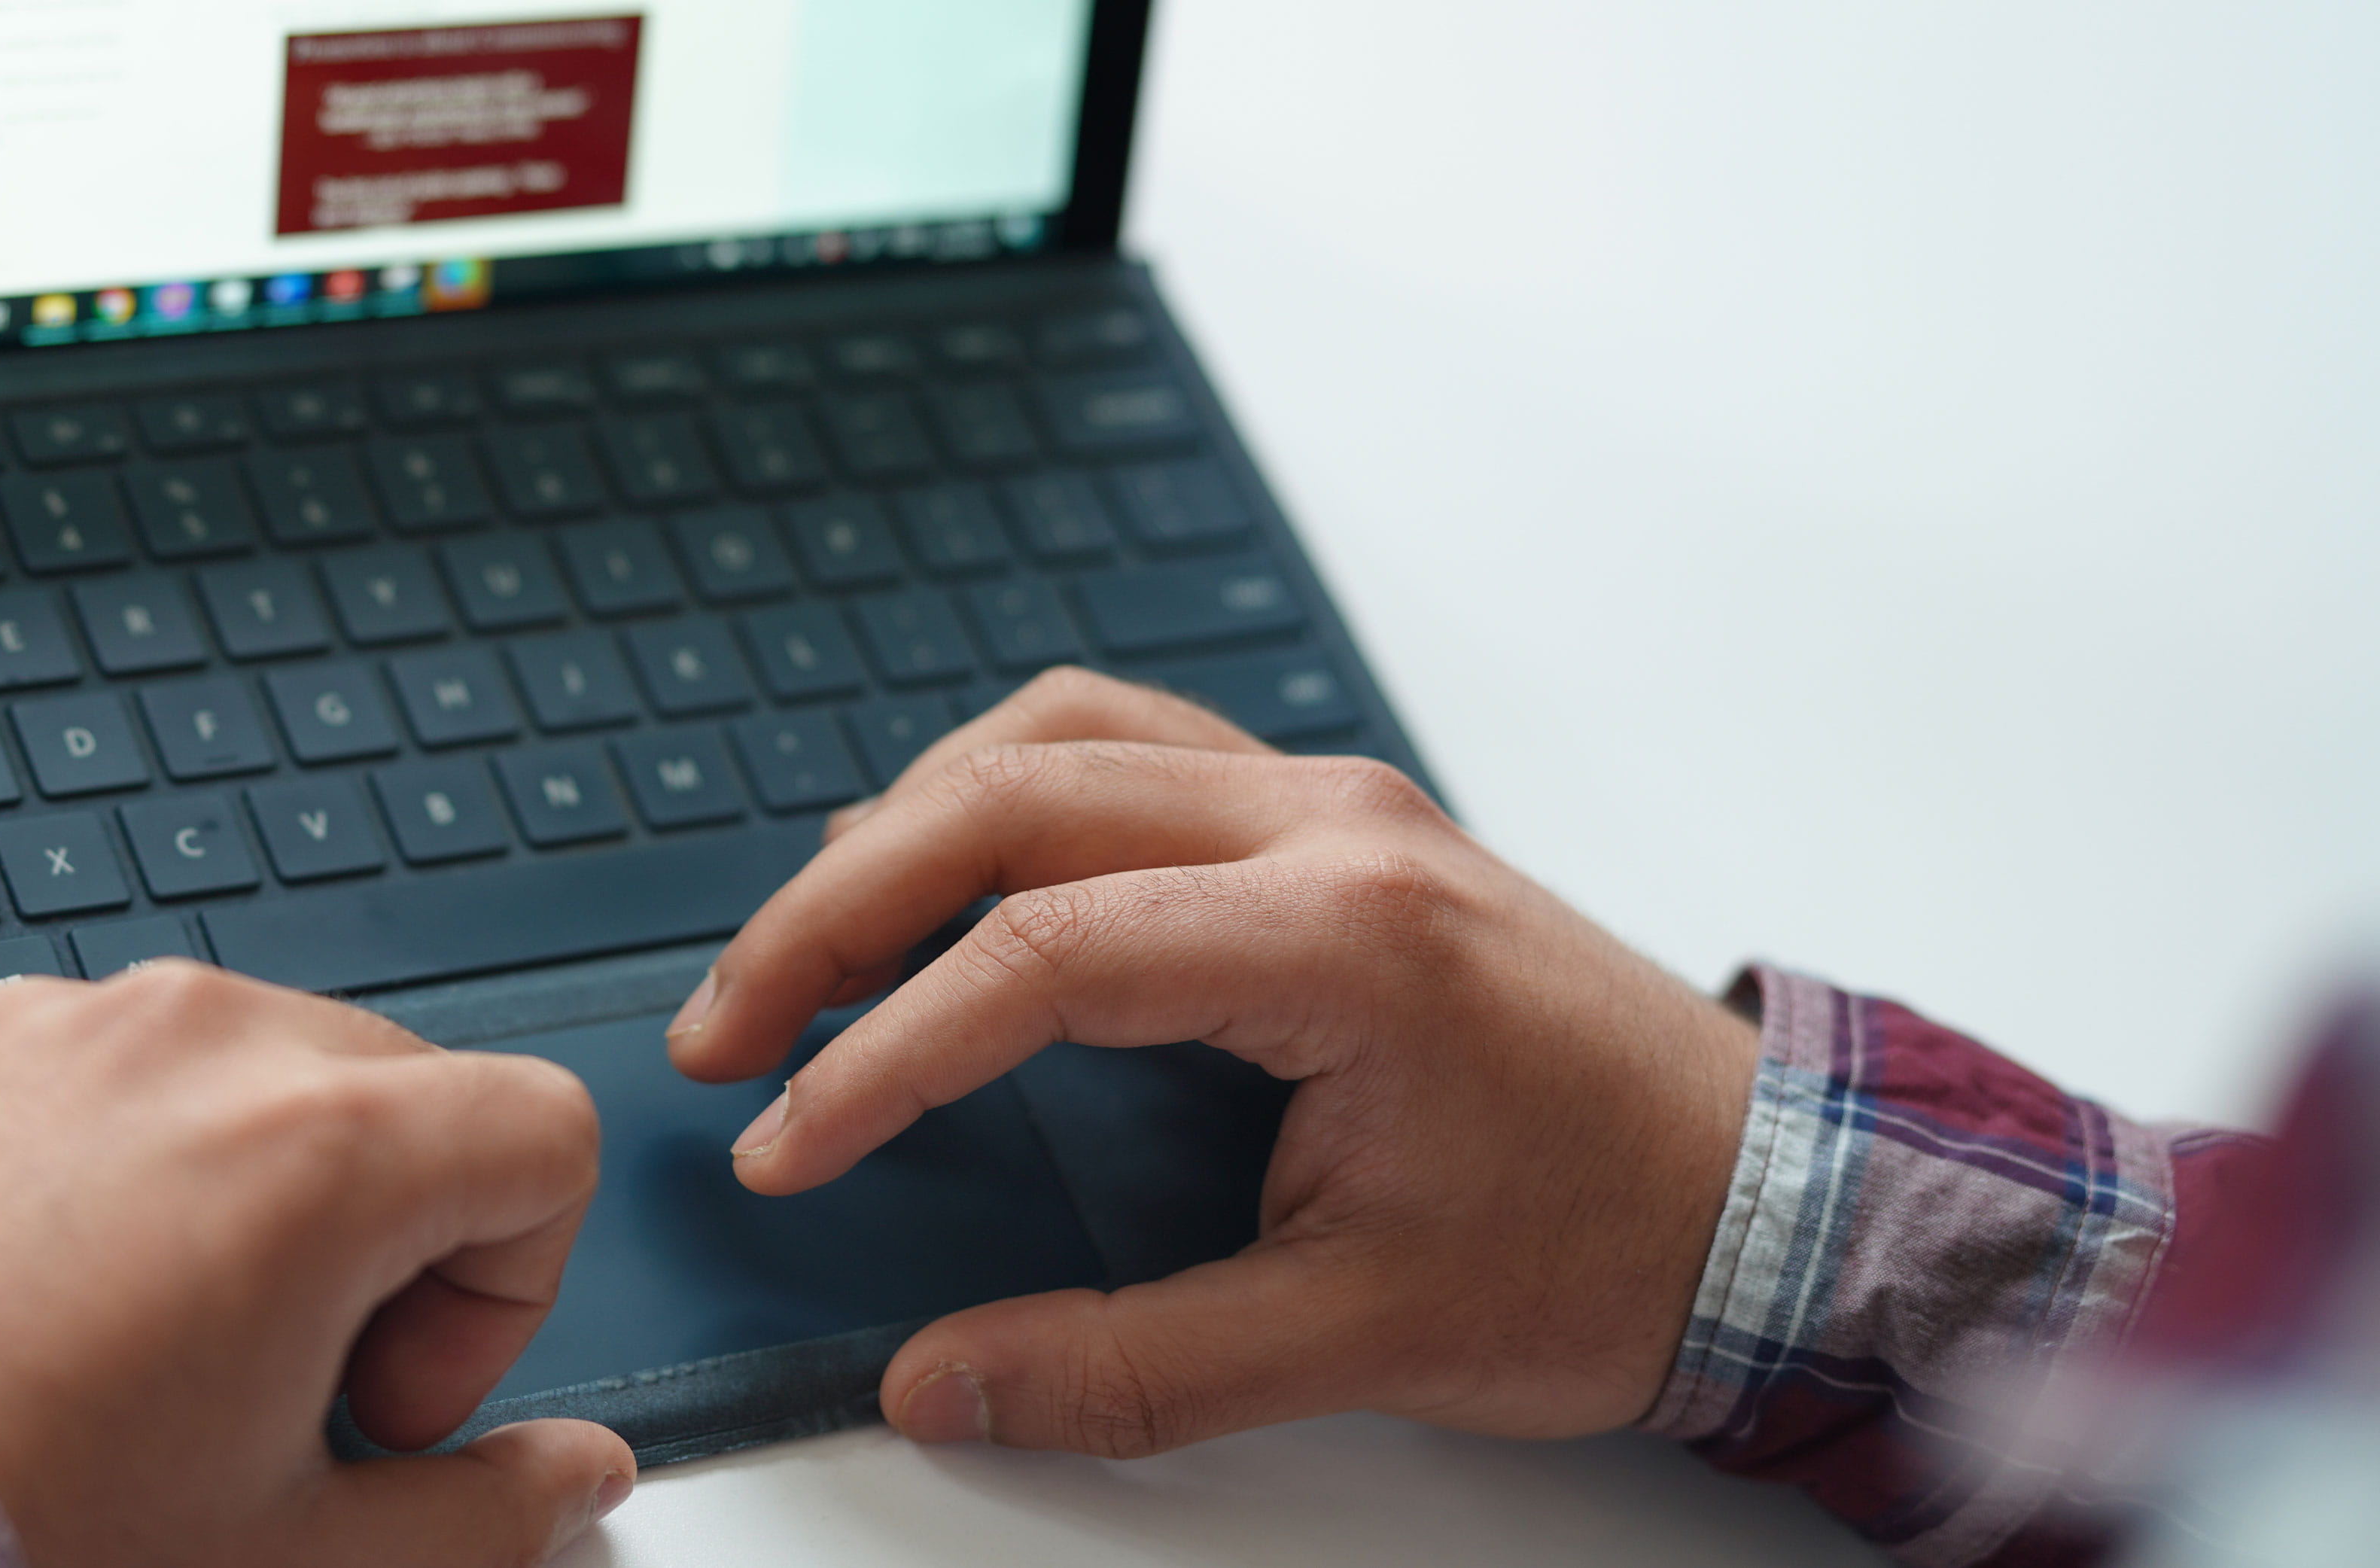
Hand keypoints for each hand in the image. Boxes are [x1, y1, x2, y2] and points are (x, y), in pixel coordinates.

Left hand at [0, 964, 633, 1566]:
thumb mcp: (287, 1564)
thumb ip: (479, 1515)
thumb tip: (572, 1477)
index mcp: (315, 1145)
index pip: (537, 1133)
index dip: (506, 1290)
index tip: (391, 1402)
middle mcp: (180, 1040)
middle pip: (380, 1091)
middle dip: (368, 1241)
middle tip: (266, 1398)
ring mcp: (27, 1023)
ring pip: (210, 1074)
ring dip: (218, 1197)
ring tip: (113, 1362)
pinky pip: (54, 1074)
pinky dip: (67, 1171)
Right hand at [668, 667, 1759, 1457]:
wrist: (1770, 1198)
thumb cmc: (1608, 1248)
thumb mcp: (1364, 1339)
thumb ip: (1132, 1365)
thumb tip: (942, 1380)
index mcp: (1345, 941)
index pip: (1039, 955)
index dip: (881, 1057)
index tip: (792, 1145)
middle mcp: (1330, 828)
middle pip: (1008, 801)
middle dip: (834, 913)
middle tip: (729, 1031)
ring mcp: (1333, 800)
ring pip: (1056, 737)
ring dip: (906, 826)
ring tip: (805, 946)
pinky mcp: (1333, 816)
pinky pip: (1124, 744)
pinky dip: (1000, 791)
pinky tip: (945, 874)